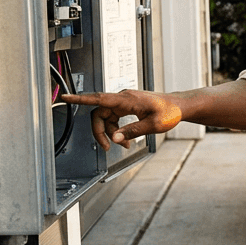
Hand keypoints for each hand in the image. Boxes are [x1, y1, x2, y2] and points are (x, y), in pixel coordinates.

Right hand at [62, 89, 182, 149]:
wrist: (179, 106)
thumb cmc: (169, 112)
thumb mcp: (153, 125)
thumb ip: (133, 131)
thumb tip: (115, 138)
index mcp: (126, 99)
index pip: (98, 98)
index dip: (80, 99)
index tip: (66, 97)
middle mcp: (122, 98)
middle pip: (99, 113)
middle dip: (101, 131)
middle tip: (109, 147)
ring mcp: (124, 102)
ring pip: (106, 118)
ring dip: (112, 133)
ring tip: (124, 145)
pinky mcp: (126, 107)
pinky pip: (114, 119)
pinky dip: (118, 130)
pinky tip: (126, 140)